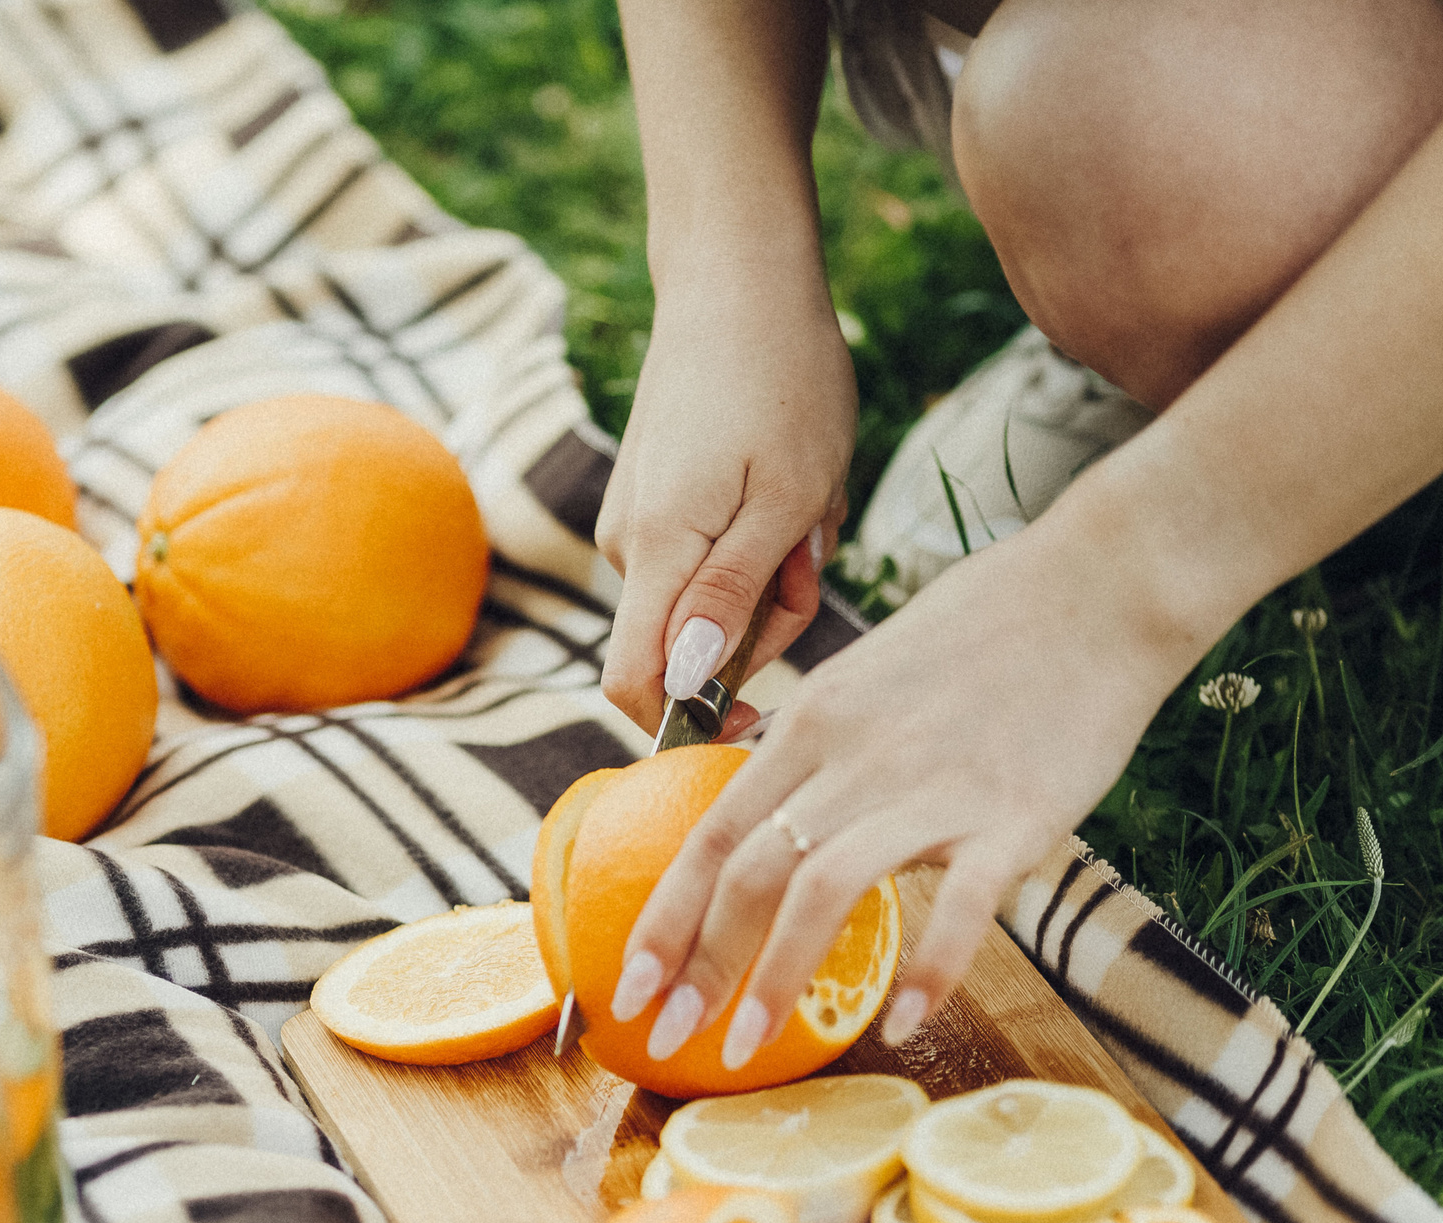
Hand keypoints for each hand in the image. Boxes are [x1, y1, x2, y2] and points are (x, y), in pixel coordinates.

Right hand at [597, 280, 855, 735]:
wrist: (738, 279)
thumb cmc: (781, 379)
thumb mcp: (786, 497)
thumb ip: (733, 598)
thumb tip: (688, 683)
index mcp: (658, 550)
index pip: (636, 684)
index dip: (690, 722)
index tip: (760, 715)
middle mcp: (627, 545)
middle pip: (690, 646)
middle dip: (765, 622)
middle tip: (815, 547)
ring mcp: (635, 521)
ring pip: (707, 600)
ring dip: (770, 574)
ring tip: (805, 501)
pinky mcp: (652, 500)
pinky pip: (706, 558)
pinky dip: (755, 541)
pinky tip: (783, 484)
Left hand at [604, 522, 1195, 1057]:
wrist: (1100, 585)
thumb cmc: (984, 632)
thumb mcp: (863, 679)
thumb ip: (812, 751)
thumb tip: (765, 816)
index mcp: (812, 724)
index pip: (710, 834)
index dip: (661, 916)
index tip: (624, 985)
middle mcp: (854, 757)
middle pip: (748, 871)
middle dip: (695, 966)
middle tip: (663, 1038)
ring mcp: (933, 788)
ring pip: (822, 890)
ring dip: (776, 978)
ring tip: (746, 1047)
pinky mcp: (1014, 816)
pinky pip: (960, 905)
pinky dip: (929, 970)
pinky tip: (905, 1024)